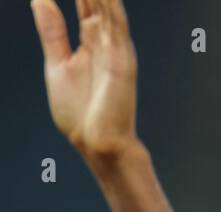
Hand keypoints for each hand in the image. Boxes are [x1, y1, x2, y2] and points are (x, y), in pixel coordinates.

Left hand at [32, 0, 137, 159]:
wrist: (97, 144)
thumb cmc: (80, 114)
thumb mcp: (57, 65)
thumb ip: (52, 31)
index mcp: (90, 44)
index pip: (85, 4)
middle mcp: (106, 43)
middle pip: (97, 0)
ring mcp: (116, 50)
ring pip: (109, 7)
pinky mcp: (122, 61)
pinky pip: (117, 25)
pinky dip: (112, 4)